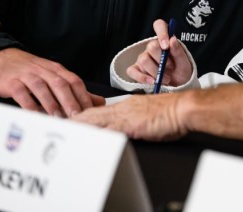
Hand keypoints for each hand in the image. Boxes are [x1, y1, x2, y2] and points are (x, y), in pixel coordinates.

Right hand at [0, 47, 104, 116]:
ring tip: (58, 118)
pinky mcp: (12, 82)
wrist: (2, 59)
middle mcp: (44, 71)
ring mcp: (28, 75)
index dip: (82, 96)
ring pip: (42, 88)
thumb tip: (98, 101)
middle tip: (76, 116)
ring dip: (51, 104)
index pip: (74, 81)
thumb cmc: (31, 70)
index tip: (89, 111)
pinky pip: (22, 94)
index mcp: (57, 69)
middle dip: (70, 101)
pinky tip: (35, 115)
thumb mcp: (53, 75)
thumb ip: (74, 89)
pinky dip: (29, 105)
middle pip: (60, 84)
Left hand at [72, 92, 187, 140]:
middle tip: (58, 123)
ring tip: (63, 130)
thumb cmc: (173, 112)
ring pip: (94, 120)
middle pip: (92, 114)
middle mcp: (123, 108)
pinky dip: (93, 134)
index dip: (83, 114)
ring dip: (78, 126)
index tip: (71, 119)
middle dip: (74, 120)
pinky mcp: (130, 125)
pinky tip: (84, 138)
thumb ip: (137, 118)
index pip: (100, 110)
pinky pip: (106, 130)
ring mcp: (125, 116)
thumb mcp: (150, 113)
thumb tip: (133, 126)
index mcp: (127, 104)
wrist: (184, 109)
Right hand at [125, 19, 192, 86]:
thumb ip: (178, 51)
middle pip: (151, 47)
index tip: (166, 46)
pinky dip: (142, 78)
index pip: (159, 25)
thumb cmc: (181, 71)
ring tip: (166, 79)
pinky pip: (132, 71)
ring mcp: (143, 58)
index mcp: (165, 40)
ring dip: (156, 72)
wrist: (178, 86)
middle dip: (162, 60)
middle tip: (170, 68)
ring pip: (143, 60)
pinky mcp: (136, 70)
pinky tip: (152, 82)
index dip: (161, 33)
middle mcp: (152, 47)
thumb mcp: (184, 62)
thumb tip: (172, 39)